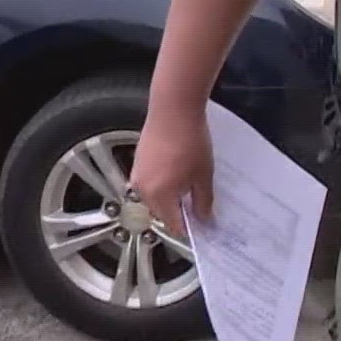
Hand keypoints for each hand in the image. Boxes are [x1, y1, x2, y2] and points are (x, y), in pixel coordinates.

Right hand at [129, 106, 214, 236]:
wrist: (173, 110)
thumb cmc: (191, 143)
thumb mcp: (203, 175)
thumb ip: (203, 201)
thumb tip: (204, 219)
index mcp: (159, 197)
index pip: (172, 224)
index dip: (188, 229)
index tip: (202, 228)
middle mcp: (142, 190)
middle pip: (161, 212)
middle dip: (178, 212)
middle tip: (199, 205)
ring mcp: (137, 175)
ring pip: (154, 197)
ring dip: (170, 198)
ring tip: (190, 186)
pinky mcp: (137, 162)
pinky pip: (149, 183)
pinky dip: (162, 184)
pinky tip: (177, 171)